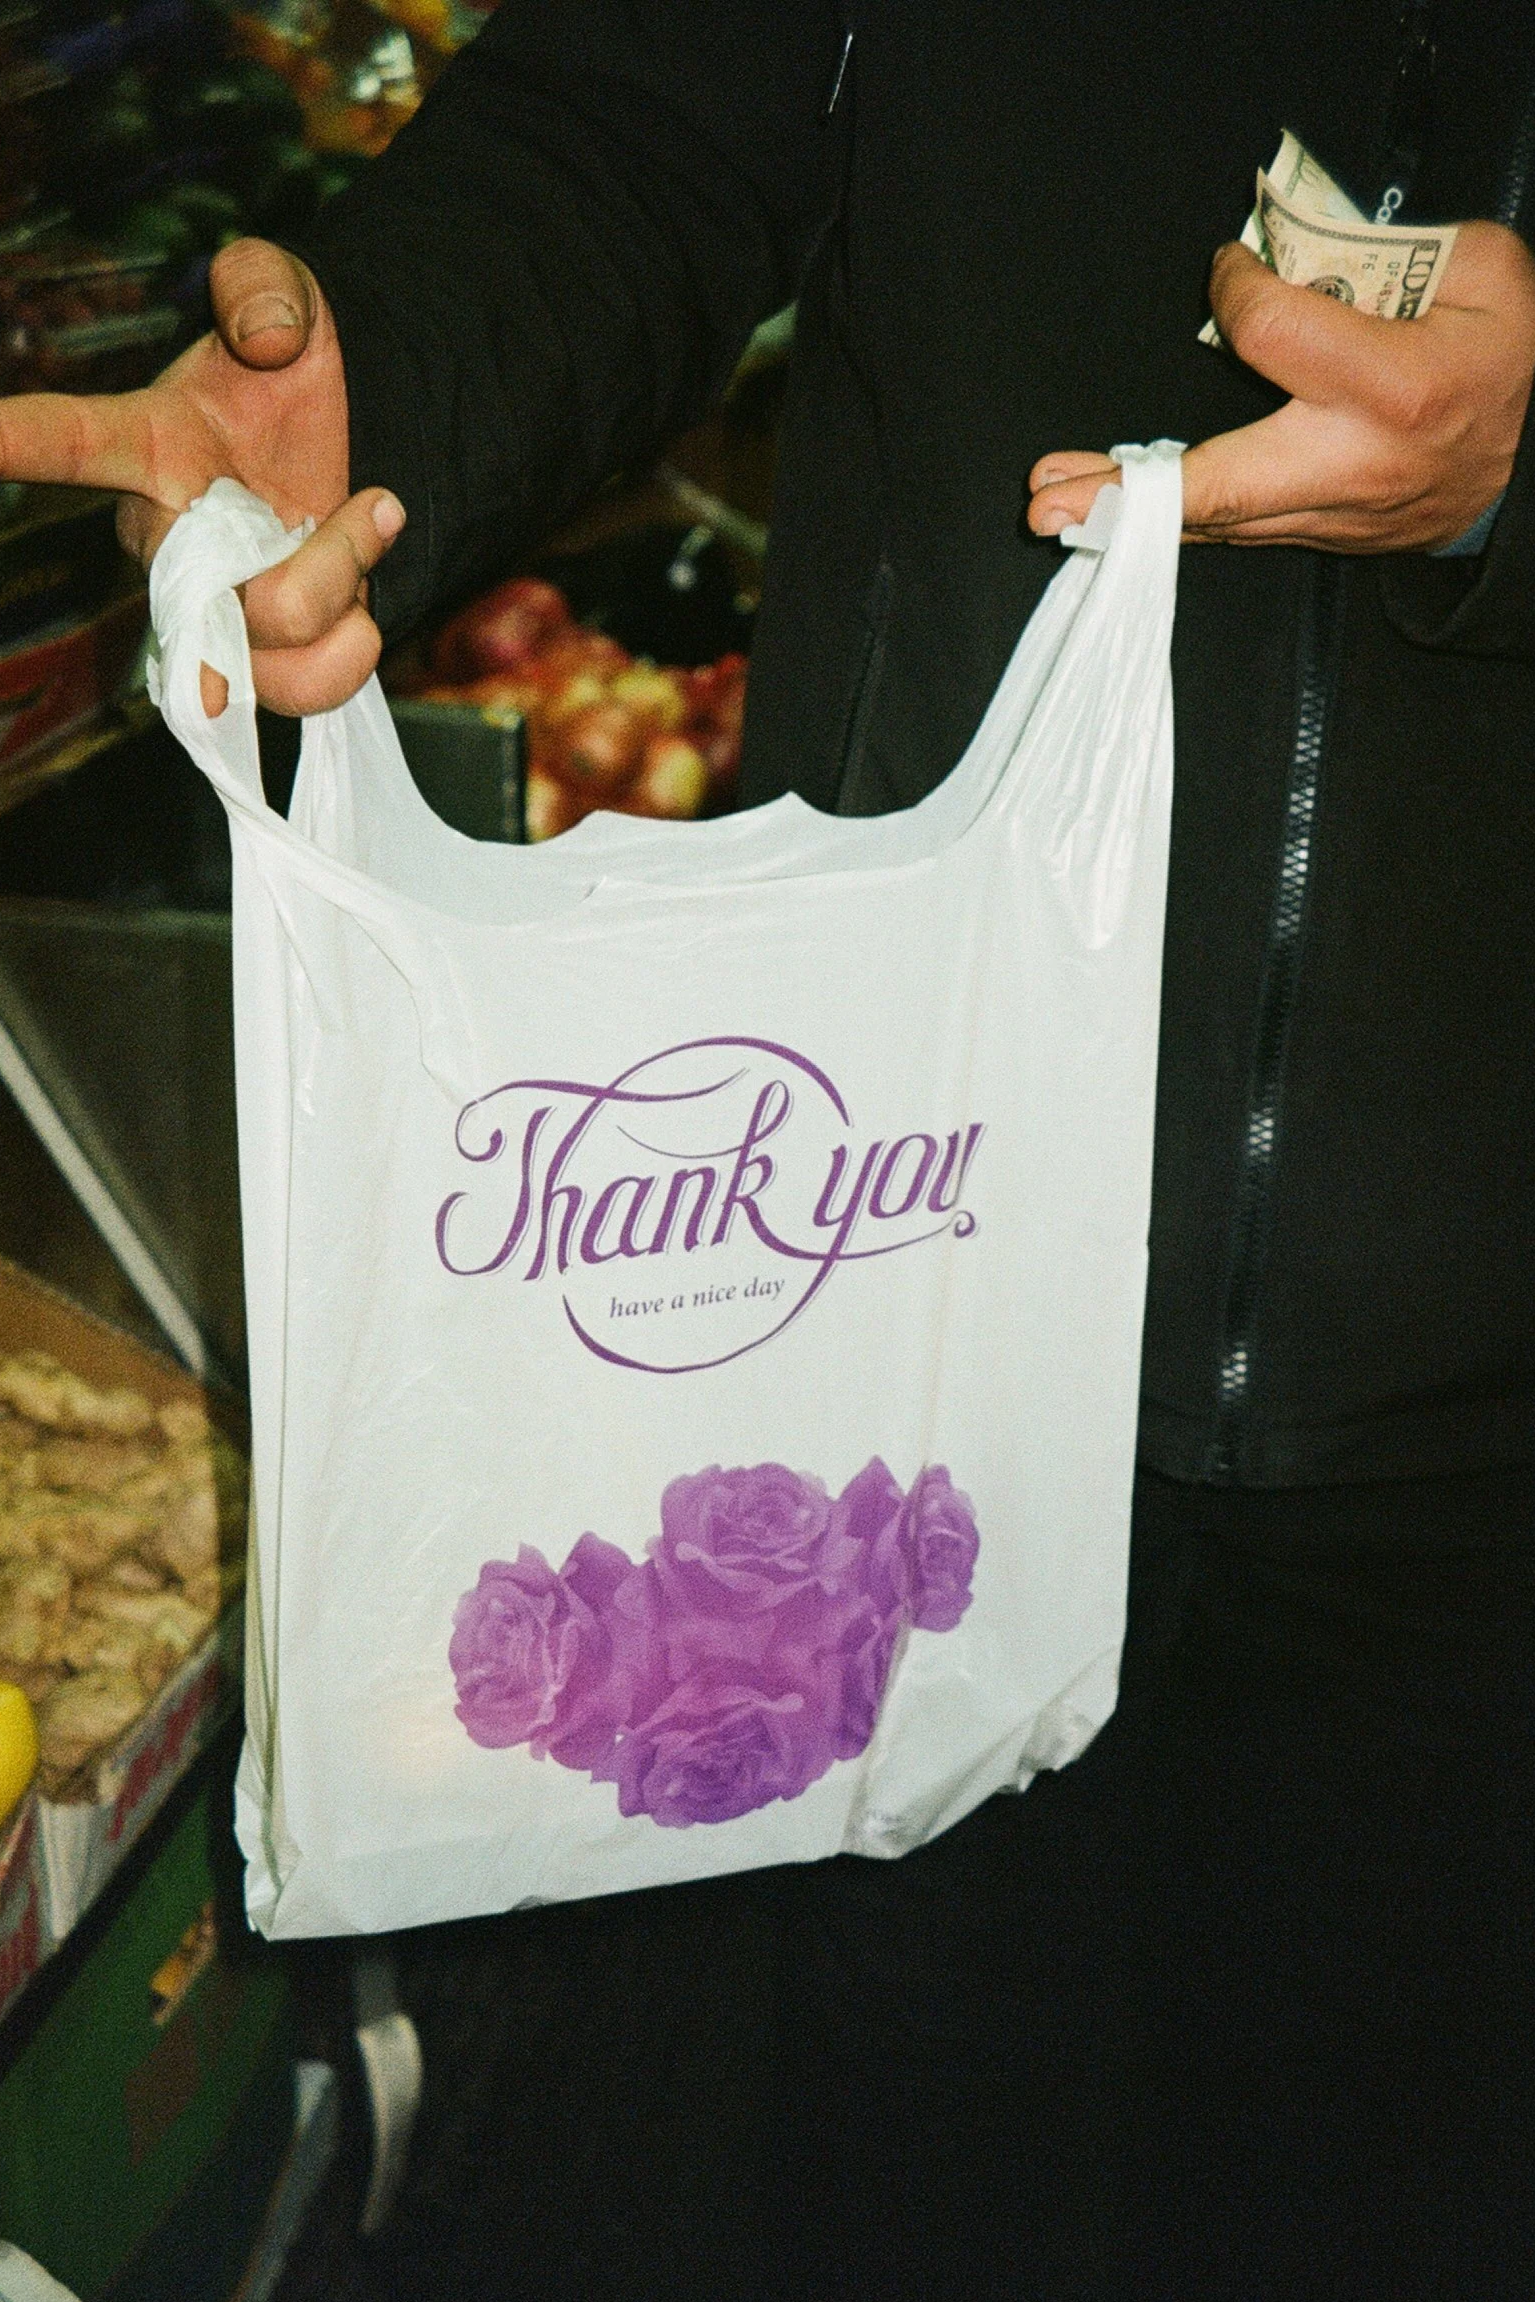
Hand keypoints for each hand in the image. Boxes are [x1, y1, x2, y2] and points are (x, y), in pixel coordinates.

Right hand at [0, 238, 401, 713]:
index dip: (21, 441)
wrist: (355, 447)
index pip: (73, 442)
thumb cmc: (292, 376)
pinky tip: (364, 612)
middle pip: (213, 591)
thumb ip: (264, 284)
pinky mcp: (260, 663)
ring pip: (273, 638)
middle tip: (376, 502)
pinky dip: (352, 657)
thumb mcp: (286, 296)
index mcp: (150, 445)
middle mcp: (168, 541)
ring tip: (371, 530)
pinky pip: (301, 695)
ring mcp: (213, 611)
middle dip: (323, 557)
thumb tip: (267, 336)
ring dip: (350, 587)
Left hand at [1027, 220, 1534, 551]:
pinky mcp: (1319, 536)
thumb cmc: (1506, 360)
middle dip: (1125, 495)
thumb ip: (1385, 253)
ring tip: (1057, 503)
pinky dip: (1176, 516)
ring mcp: (1331, 513)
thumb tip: (1292, 247)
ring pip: (1216, 519)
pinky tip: (1119, 510)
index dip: (1234, 287)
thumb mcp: (1479, 275)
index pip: (1270, 332)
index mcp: (1389, 385)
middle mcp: (1350, 463)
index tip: (1230, 267)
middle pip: (1219, 483)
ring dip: (1129, 515)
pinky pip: (1235, 527)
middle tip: (1050, 497)